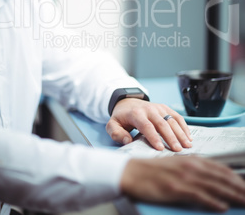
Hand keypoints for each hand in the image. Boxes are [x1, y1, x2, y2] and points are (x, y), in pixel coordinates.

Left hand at [106, 99, 191, 150]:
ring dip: (180, 133)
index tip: (160, 148)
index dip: (154, 137)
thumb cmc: (121, 117)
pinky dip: (184, 126)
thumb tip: (128, 141)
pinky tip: (188, 137)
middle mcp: (149, 109)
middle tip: (177, 150)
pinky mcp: (165, 108)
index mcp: (136, 113)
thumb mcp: (112, 125)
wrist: (127, 102)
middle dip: (171, 137)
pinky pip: (177, 116)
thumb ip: (116, 133)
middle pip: (162, 123)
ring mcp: (158, 107)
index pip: (146, 126)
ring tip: (187, 146)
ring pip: (172, 120)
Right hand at [120, 155, 244, 211]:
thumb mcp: (177, 165)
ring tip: (244, 202)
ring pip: (214, 187)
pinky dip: (212, 202)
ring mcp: (183, 177)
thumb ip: (193, 169)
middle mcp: (190, 166)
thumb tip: (210, 179)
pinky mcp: (175, 189)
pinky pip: (198, 196)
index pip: (220, 168)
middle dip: (239, 188)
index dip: (235, 178)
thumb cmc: (154, 170)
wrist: (133, 171)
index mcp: (191, 159)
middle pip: (221, 178)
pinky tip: (222, 207)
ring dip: (232, 195)